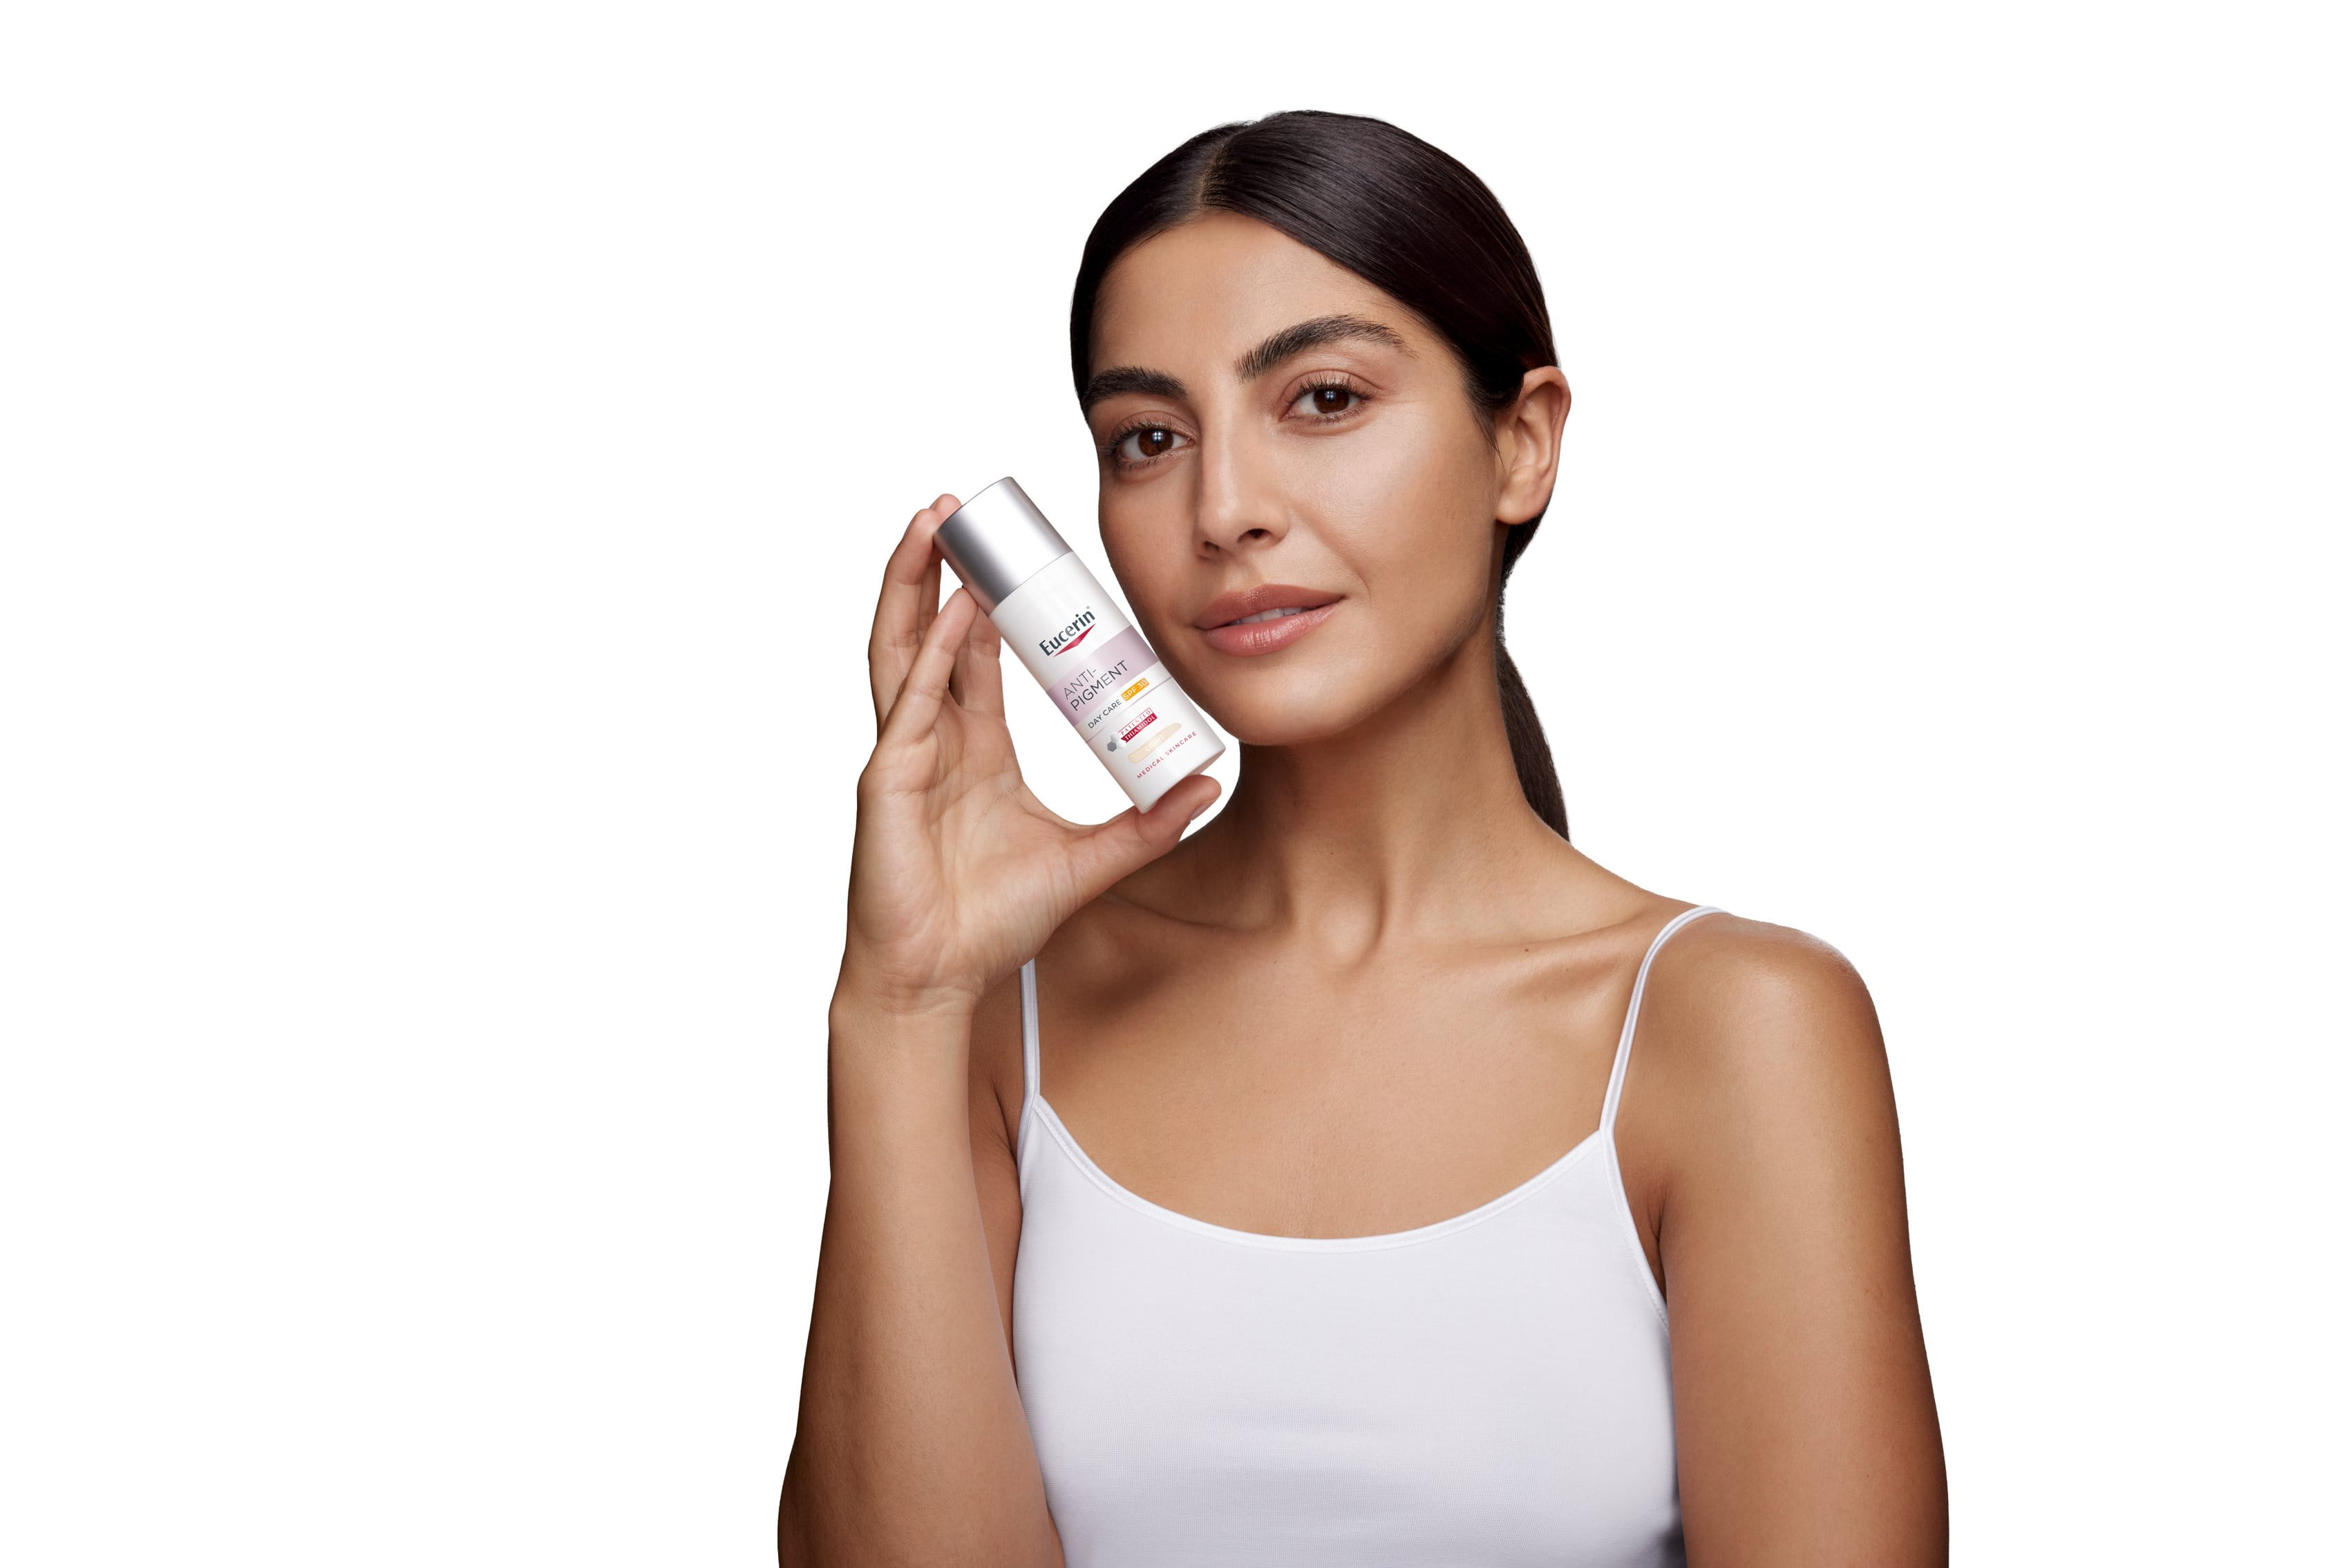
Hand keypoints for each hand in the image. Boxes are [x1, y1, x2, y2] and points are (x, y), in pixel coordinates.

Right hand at [841, 495, 1220, 1017]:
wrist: (940, 979)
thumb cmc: (991, 923)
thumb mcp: (1090, 860)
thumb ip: (1148, 825)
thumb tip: (1208, 785)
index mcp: (971, 747)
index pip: (977, 654)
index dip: (991, 601)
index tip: (1017, 554)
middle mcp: (931, 739)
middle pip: (928, 631)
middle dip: (939, 567)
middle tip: (958, 508)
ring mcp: (902, 754)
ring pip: (900, 648)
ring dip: (910, 583)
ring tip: (928, 523)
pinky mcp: (885, 781)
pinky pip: (908, 704)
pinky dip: (929, 655)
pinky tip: (947, 612)